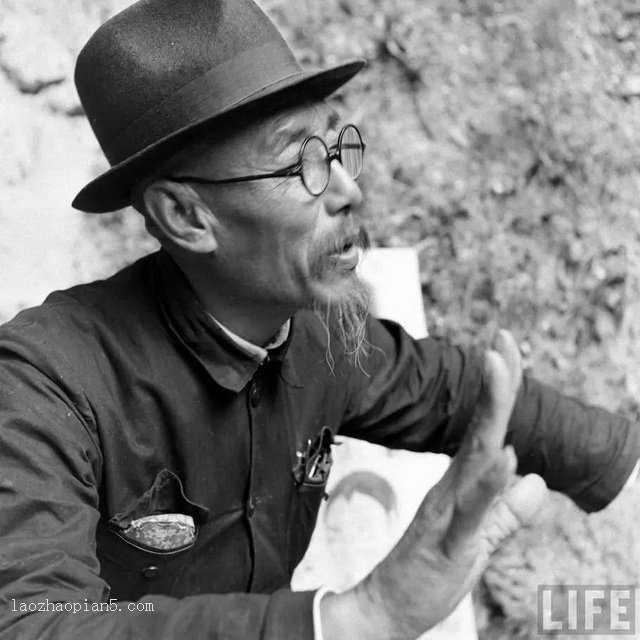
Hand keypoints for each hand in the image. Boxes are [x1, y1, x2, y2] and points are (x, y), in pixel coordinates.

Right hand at [321, 330, 547, 639]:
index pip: (486, 431)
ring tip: (499, 368)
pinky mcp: (445, 541)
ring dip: (489, 413)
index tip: (505, 351)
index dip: (499, 392)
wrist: (385, 610)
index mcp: (460, 486)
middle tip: (502, 340)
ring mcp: (446, 511)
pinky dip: (487, 483)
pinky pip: (470, 510)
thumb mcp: (478, 543)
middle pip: (481, 430)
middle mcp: (452, 489)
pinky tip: (505, 457)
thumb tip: (536, 479)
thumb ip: (507, 512)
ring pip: (474, 458)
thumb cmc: (428, 574)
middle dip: (496, 383)